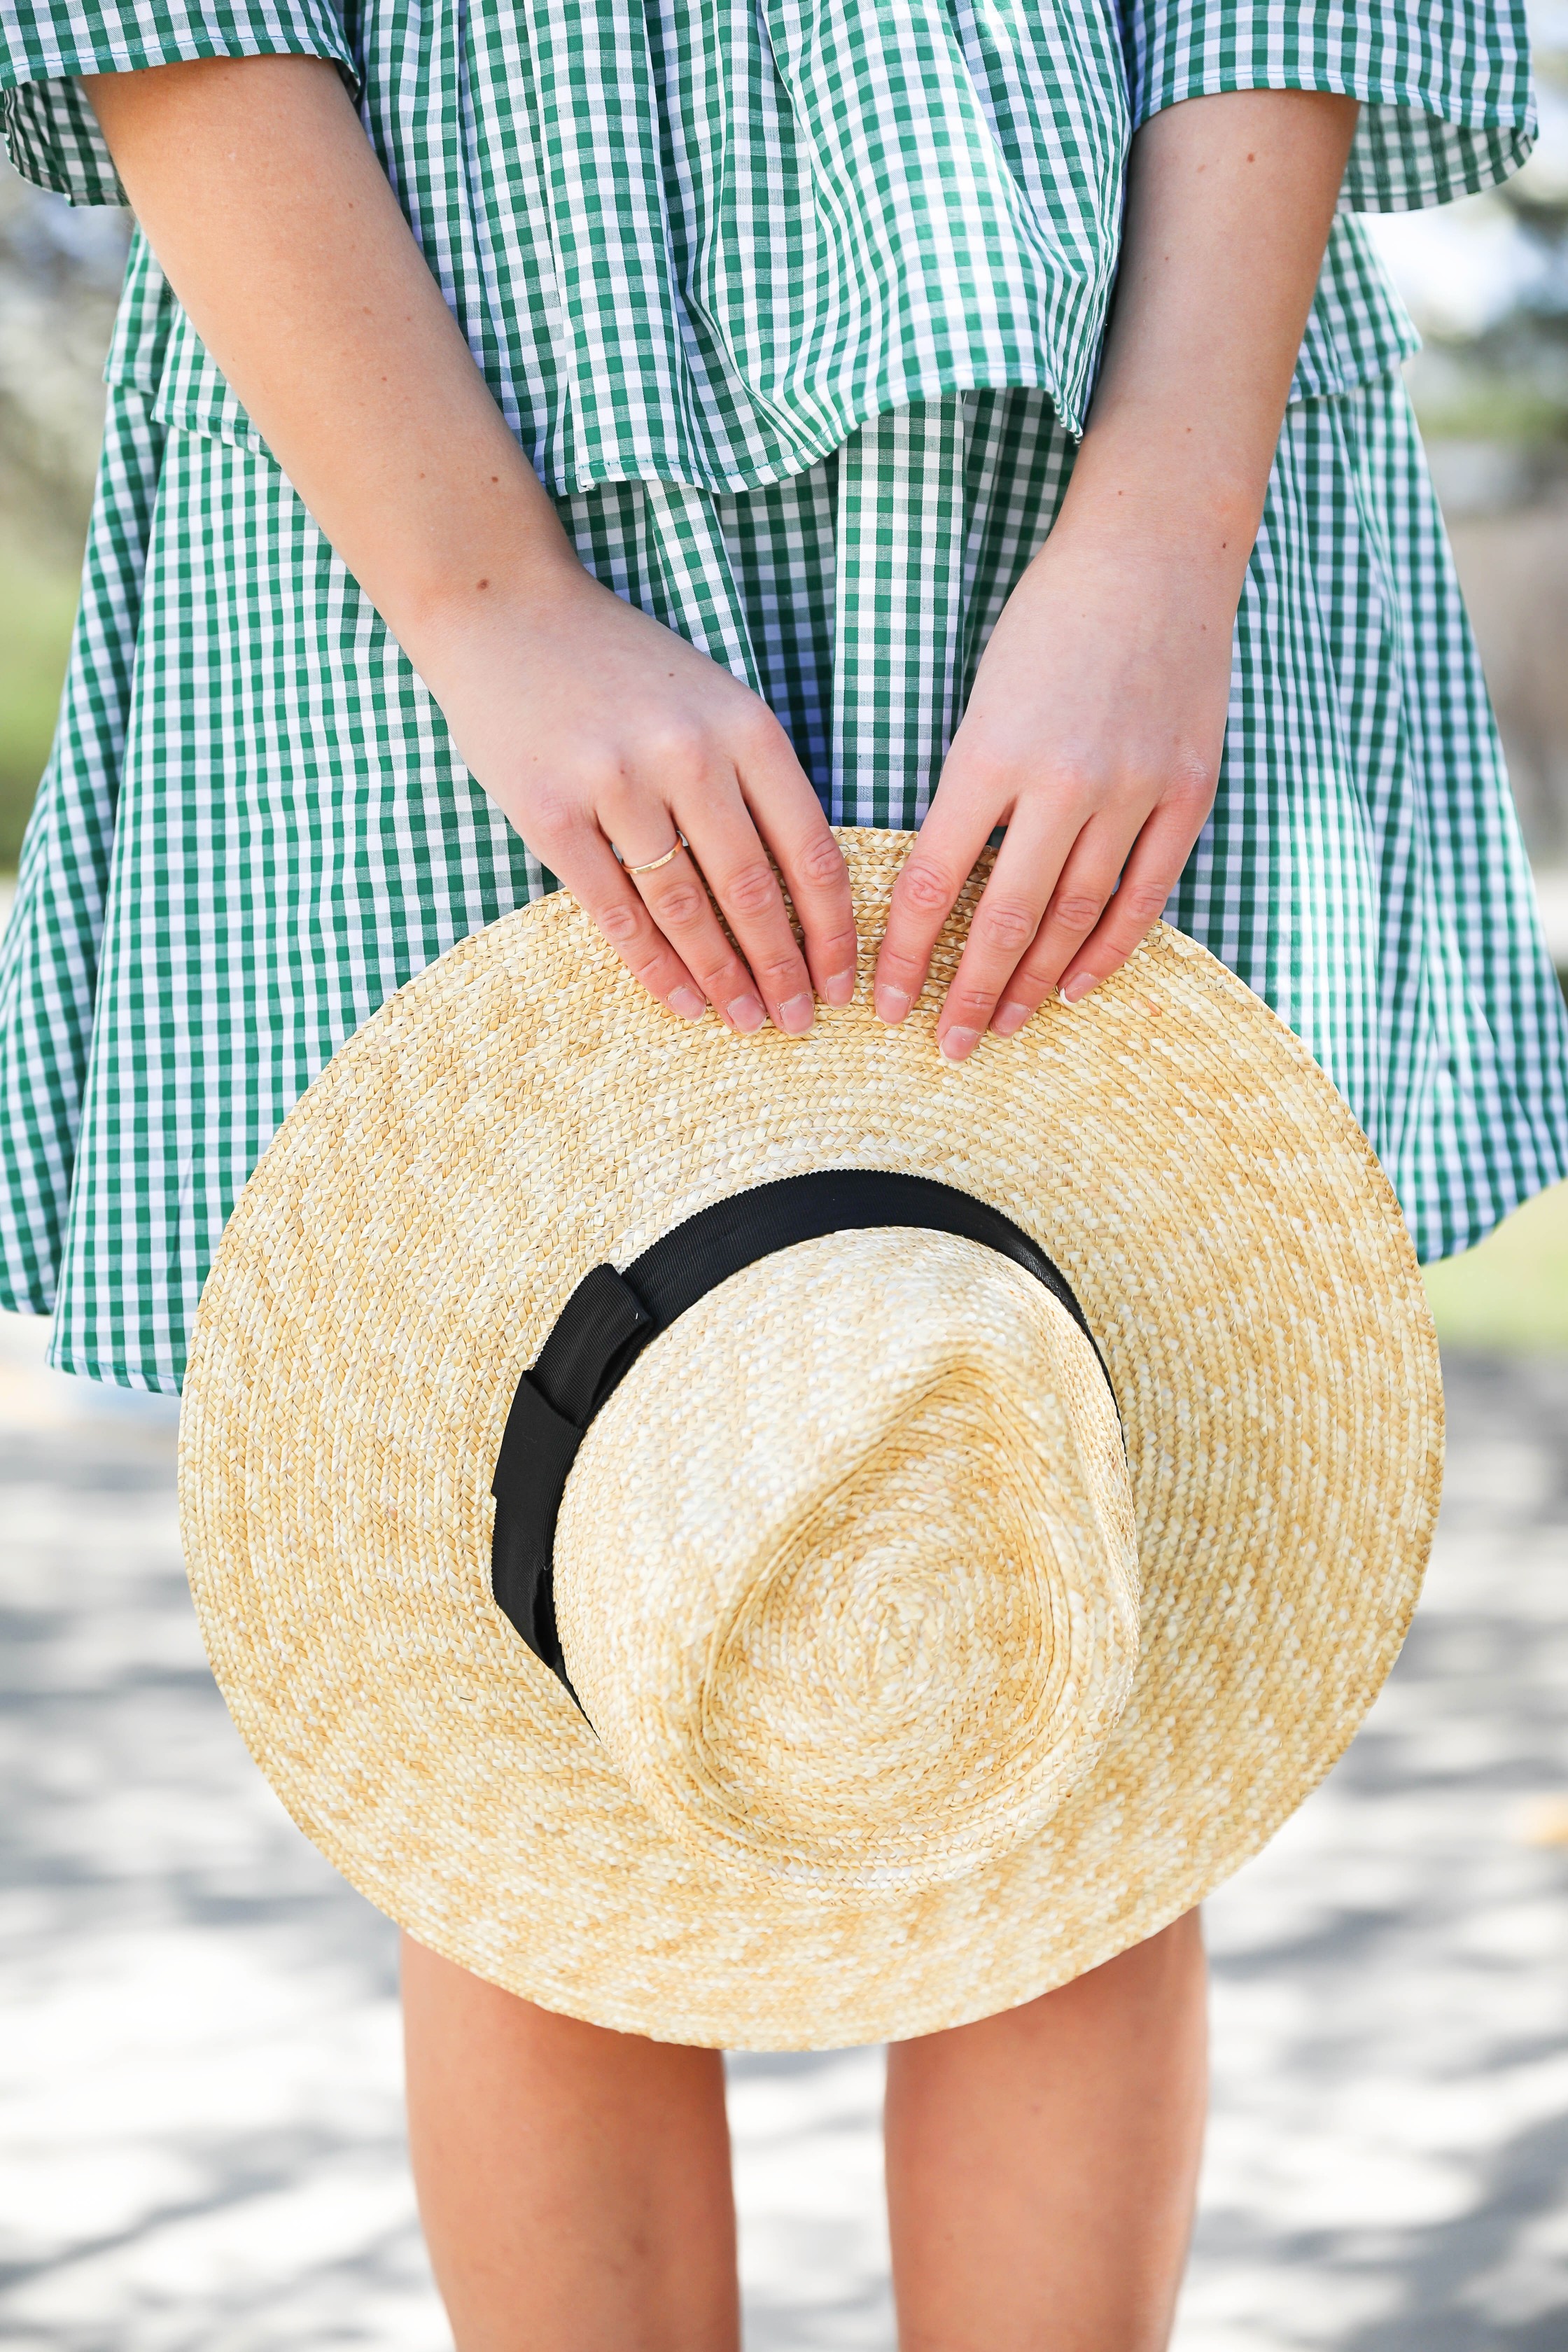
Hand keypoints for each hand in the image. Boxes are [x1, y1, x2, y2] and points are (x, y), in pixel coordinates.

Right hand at [421, 556, 856, 1033]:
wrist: (503, 610)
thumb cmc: (620, 665)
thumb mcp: (712, 699)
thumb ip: (754, 780)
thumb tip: (799, 892)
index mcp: (746, 727)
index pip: (810, 849)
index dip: (832, 928)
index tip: (843, 981)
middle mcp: (689, 756)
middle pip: (753, 889)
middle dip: (783, 969)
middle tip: (799, 1022)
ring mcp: (616, 784)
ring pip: (686, 908)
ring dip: (722, 977)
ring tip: (746, 1022)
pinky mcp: (550, 814)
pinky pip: (615, 910)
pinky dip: (654, 965)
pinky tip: (683, 1001)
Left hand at [872, 507, 1230, 1058]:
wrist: (1155, 555)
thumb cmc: (1050, 619)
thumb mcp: (983, 697)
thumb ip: (969, 789)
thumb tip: (944, 881)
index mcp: (991, 753)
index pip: (932, 879)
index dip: (907, 953)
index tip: (884, 1003)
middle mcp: (1063, 781)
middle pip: (1007, 918)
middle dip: (970, 992)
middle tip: (945, 1046)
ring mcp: (1133, 791)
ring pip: (1075, 917)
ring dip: (1035, 983)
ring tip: (1002, 1026)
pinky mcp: (1187, 793)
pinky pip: (1144, 894)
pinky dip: (1109, 949)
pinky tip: (1077, 986)